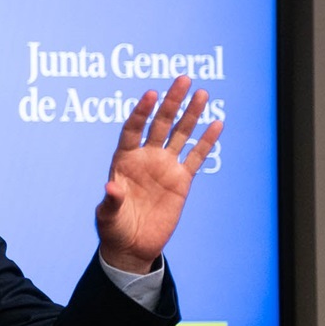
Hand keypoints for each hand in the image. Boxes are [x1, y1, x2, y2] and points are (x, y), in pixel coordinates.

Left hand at [96, 75, 223, 273]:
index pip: (133, 129)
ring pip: (180, 135)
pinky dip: (206, 141)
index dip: (141, 112)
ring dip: (191, 114)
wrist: (132, 246)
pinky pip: (196, 157)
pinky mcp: (181, 180)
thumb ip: (111, 200)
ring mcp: (165, 167)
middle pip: (160, 124)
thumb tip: (111, 187)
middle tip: (183, 79)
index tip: (150, 94)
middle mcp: (145, 158)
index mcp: (123, 161)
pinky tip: (217, 123)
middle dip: (171, 102)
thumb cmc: (114, 229)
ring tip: (202, 93)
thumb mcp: (107, 216)